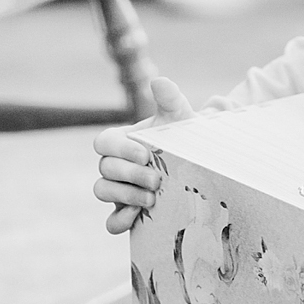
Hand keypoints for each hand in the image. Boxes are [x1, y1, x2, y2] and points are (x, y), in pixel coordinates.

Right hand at [93, 77, 194, 233]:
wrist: (200, 164)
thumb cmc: (184, 137)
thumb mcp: (181, 118)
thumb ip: (170, 99)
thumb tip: (159, 80)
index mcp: (121, 141)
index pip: (103, 143)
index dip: (120, 149)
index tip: (145, 154)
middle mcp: (114, 165)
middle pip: (104, 169)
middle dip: (129, 174)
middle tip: (157, 180)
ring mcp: (118, 189)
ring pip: (103, 192)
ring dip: (125, 196)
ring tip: (152, 198)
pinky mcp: (127, 212)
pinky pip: (111, 222)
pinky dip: (120, 221)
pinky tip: (138, 217)